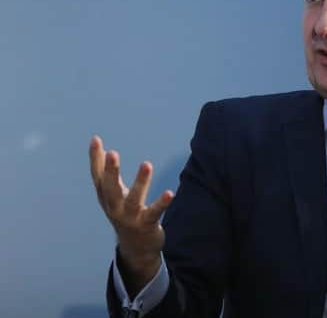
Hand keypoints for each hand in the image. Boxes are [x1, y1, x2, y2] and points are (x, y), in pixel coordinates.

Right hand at [89, 135, 173, 292]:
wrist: (135, 249)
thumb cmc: (122, 213)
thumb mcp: (111, 193)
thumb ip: (105, 170)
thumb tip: (95, 140)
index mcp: (106, 198)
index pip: (98, 176)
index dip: (95, 159)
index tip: (96, 139)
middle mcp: (114, 207)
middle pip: (110, 188)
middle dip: (111, 171)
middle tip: (112, 153)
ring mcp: (129, 218)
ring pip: (133, 199)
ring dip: (140, 182)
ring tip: (146, 164)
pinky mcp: (146, 225)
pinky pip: (154, 212)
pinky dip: (161, 203)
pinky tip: (169, 192)